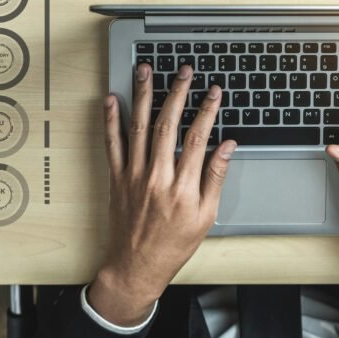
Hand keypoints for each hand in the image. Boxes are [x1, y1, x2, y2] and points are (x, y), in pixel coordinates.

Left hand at [88, 63, 235, 326]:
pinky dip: (110, 120)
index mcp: (183, 187)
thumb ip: (215, 178)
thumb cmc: (173, 245)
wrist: (135, 267)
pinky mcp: (116, 178)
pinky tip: (111, 99)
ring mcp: (133, 175)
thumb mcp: (206, 217)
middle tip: (184, 71)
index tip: (213, 92)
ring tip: (146, 71)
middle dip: (177, 92)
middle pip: (167, 124)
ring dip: (143, 95)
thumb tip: (227, 147)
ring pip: (138, 126)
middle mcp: (156, 177)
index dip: (207, 110)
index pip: (197, 138)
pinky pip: (112, 143)